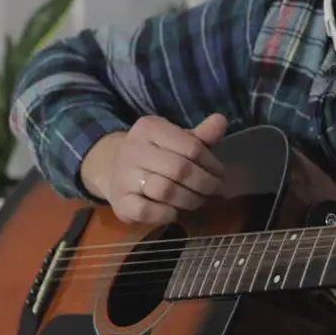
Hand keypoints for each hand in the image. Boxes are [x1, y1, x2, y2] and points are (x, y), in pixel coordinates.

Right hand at [82, 113, 227, 223]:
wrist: (114, 170)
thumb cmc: (157, 154)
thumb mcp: (178, 140)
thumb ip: (201, 136)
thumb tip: (221, 121)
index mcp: (150, 128)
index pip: (191, 146)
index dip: (211, 163)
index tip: (220, 174)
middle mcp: (133, 149)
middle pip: (179, 169)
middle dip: (204, 183)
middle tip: (214, 190)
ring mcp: (123, 176)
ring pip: (165, 190)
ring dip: (189, 199)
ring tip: (198, 200)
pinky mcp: (120, 202)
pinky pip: (147, 211)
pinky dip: (167, 214)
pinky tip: (175, 211)